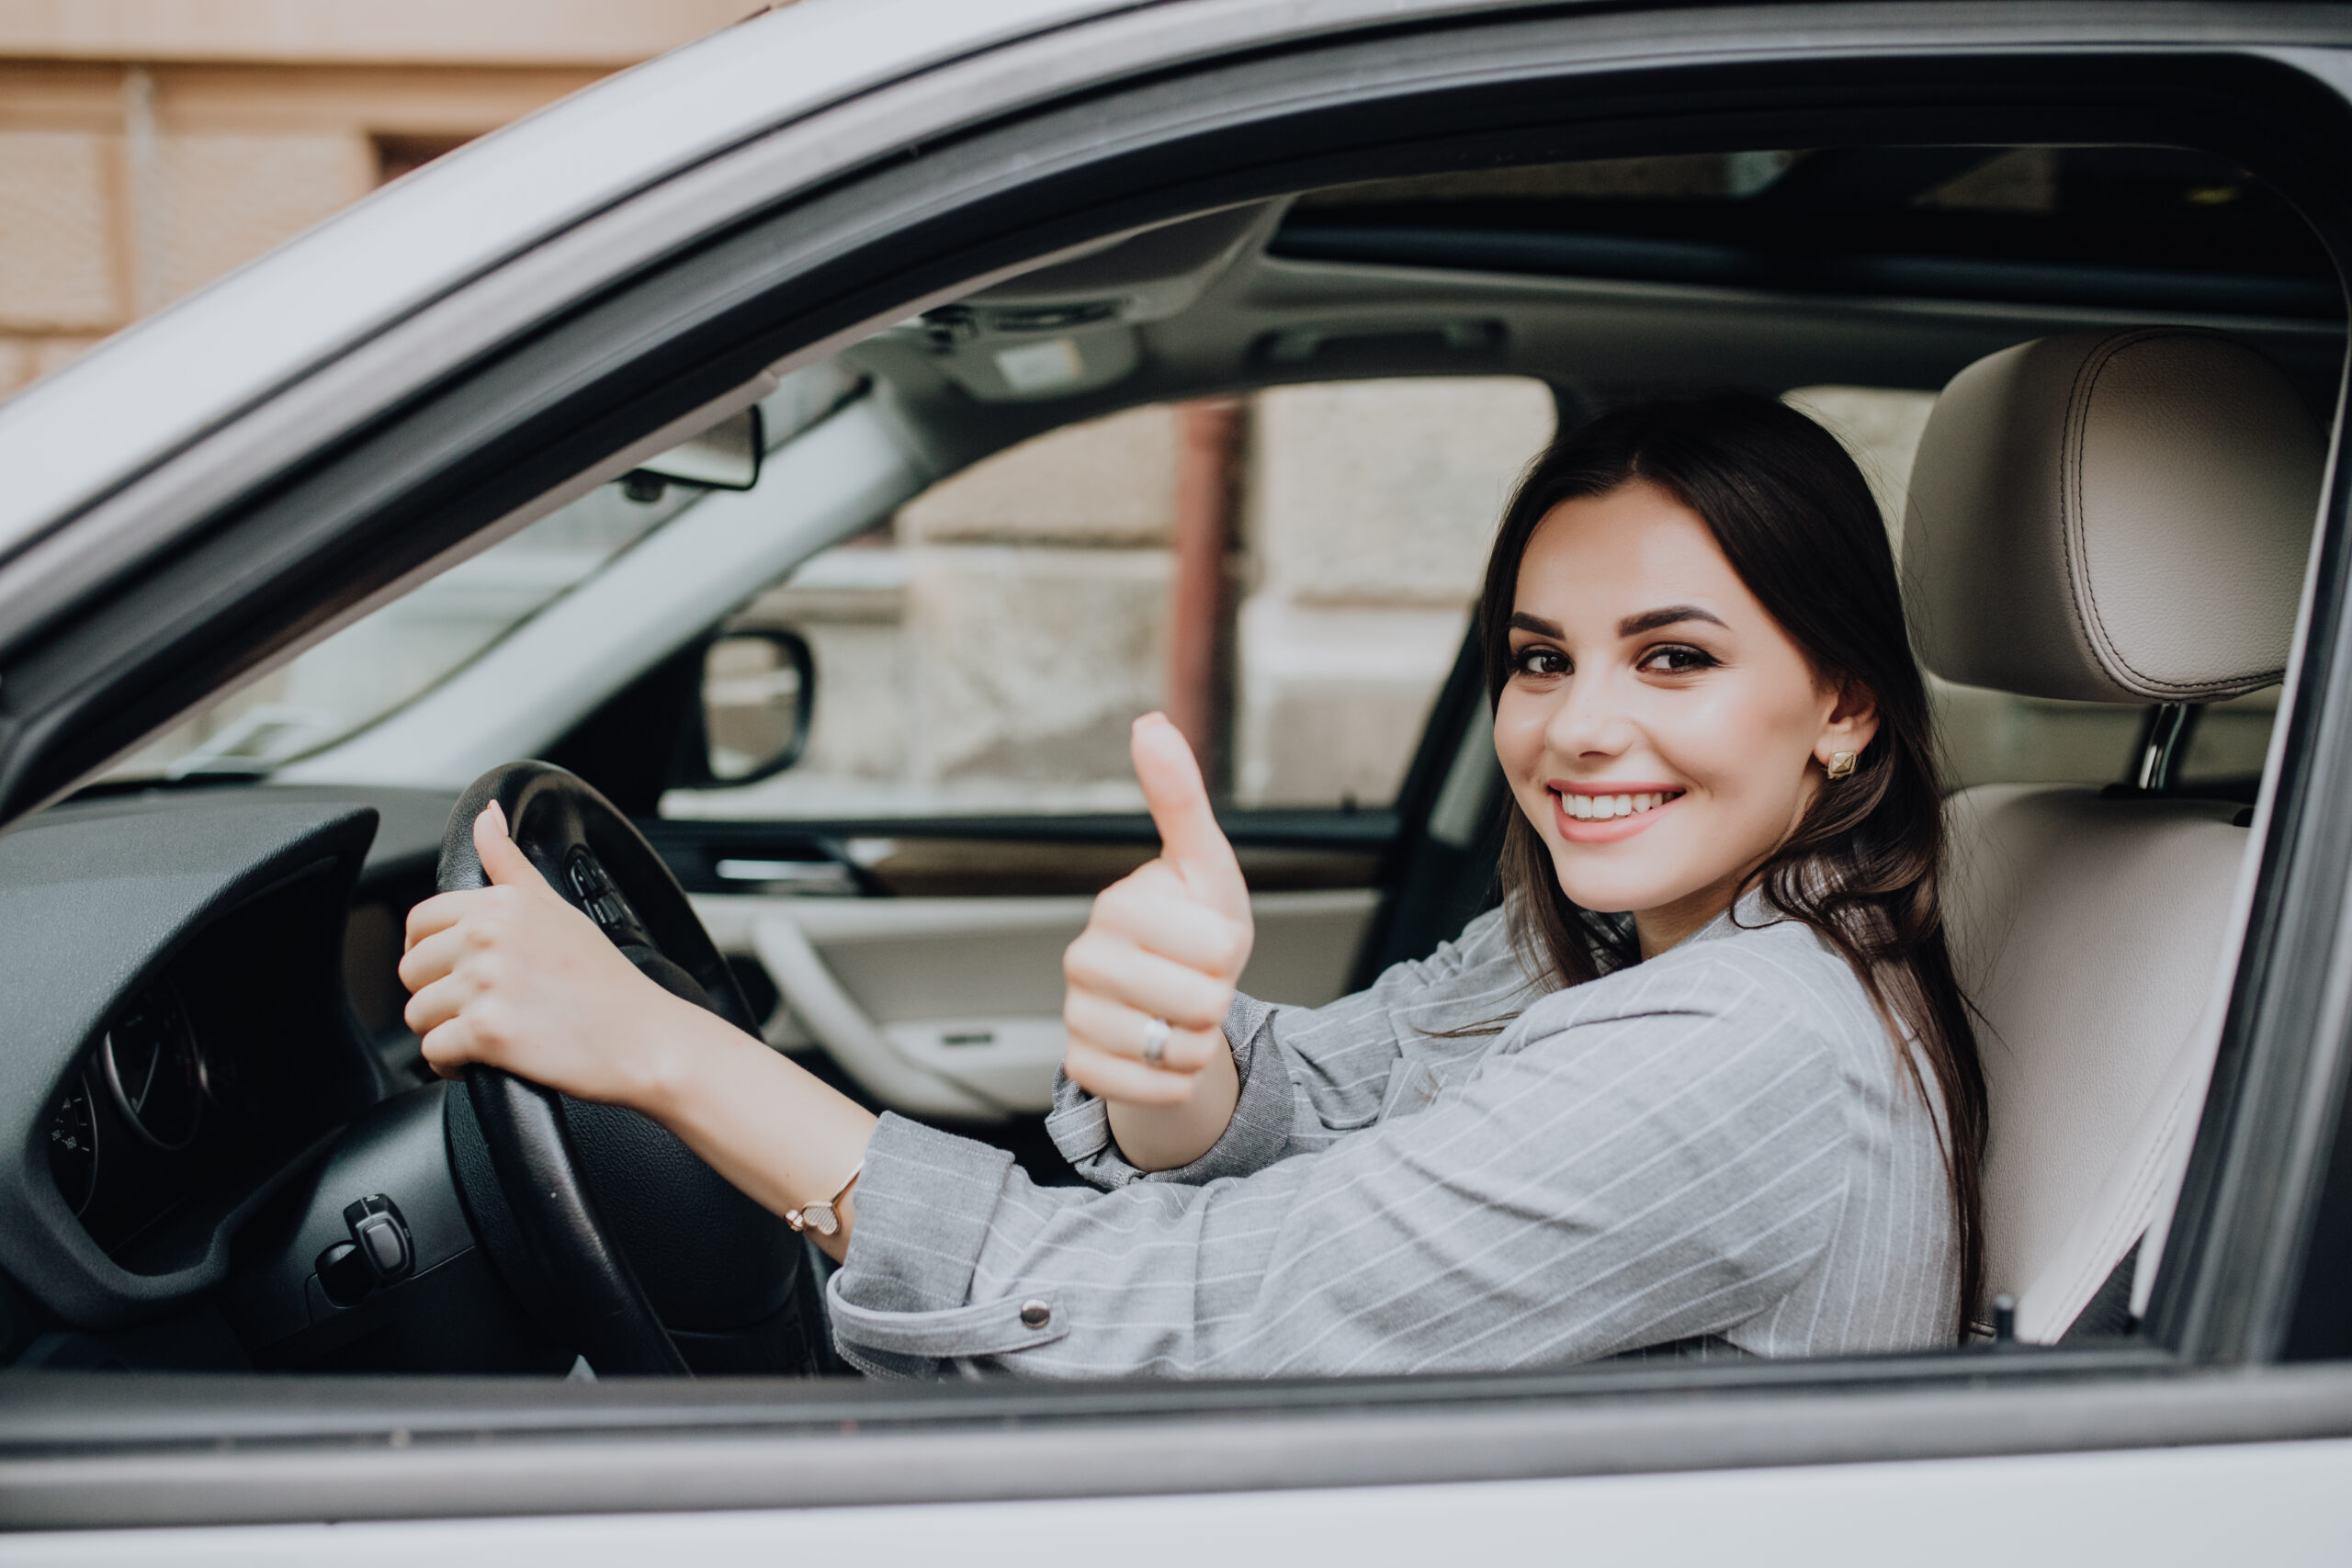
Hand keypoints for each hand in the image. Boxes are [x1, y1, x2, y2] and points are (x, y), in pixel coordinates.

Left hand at [399, 802, 706, 1109]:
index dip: (431, 952)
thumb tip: (486, 816)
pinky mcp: (485, 1032)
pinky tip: (484, 1059)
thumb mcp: (557, 907)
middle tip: (482, 1006)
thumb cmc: (605, 979)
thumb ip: (509, 861)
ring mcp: (484, 985)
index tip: (455, 970)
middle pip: (411, 970)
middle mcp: (486, 938)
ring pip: (417, 1014)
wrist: (643, 1038)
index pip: (420, 922)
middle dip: (437, 994)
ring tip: (486, 1033)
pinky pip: (433, 1052)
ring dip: (444, 1031)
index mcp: (499, 904)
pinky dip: (451, 1064)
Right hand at [1061, 714, 1253, 1108]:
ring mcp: (1075, 1015)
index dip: (1229, 948)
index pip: (1211, 944)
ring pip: (1178, 1052)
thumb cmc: (1193, 925)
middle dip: (1220, 1000)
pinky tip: (1162, 1053)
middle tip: (1197, 981)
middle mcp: (1082, 959)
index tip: (1210, 938)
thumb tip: (1149, 721)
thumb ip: (1180, 797)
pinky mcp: (1080, 1068)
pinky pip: (1156, 1092)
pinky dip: (1178, 1083)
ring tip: (1181, 1015)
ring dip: (1201, 1042)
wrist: (1175, 1003)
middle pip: (1200, 1003)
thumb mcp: (1204, 864)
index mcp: (1116, 905)